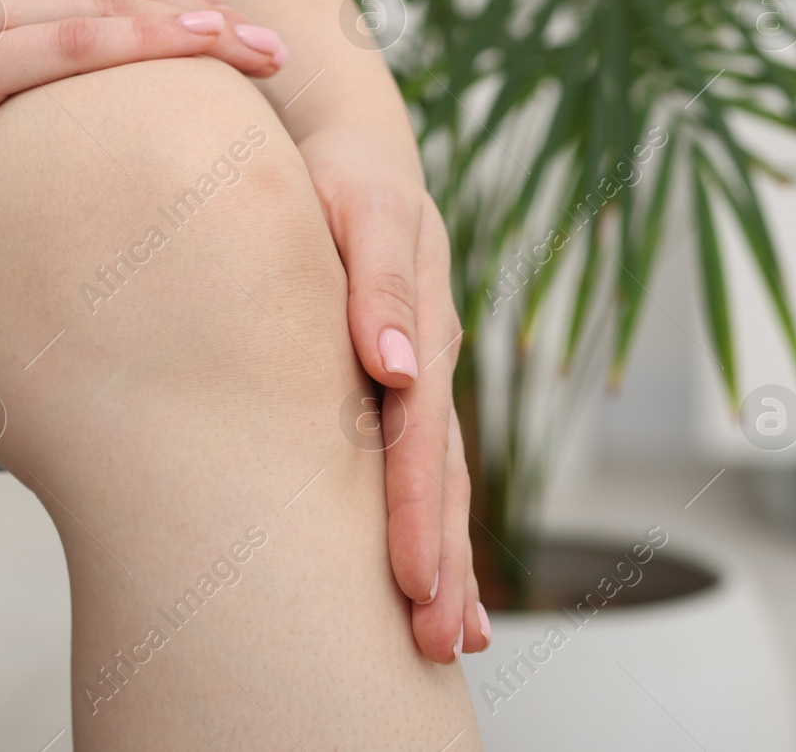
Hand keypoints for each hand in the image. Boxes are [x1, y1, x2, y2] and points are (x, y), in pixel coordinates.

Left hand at [295, 126, 485, 662]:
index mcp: (421, 327)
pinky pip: (425, 460)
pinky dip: (439, 522)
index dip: (416, 510)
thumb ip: (377, 283)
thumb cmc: (345, 177)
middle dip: (442, 560)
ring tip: (450, 637)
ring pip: (440, 477)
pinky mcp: (405, 382)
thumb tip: (393, 366)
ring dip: (450, 558)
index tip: (411, 581)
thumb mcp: (362, 210)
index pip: (417, 437)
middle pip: (440, 474)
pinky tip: (440, 577)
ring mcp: (423, 374)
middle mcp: (429, 361)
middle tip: (434, 642)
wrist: (354, 153)